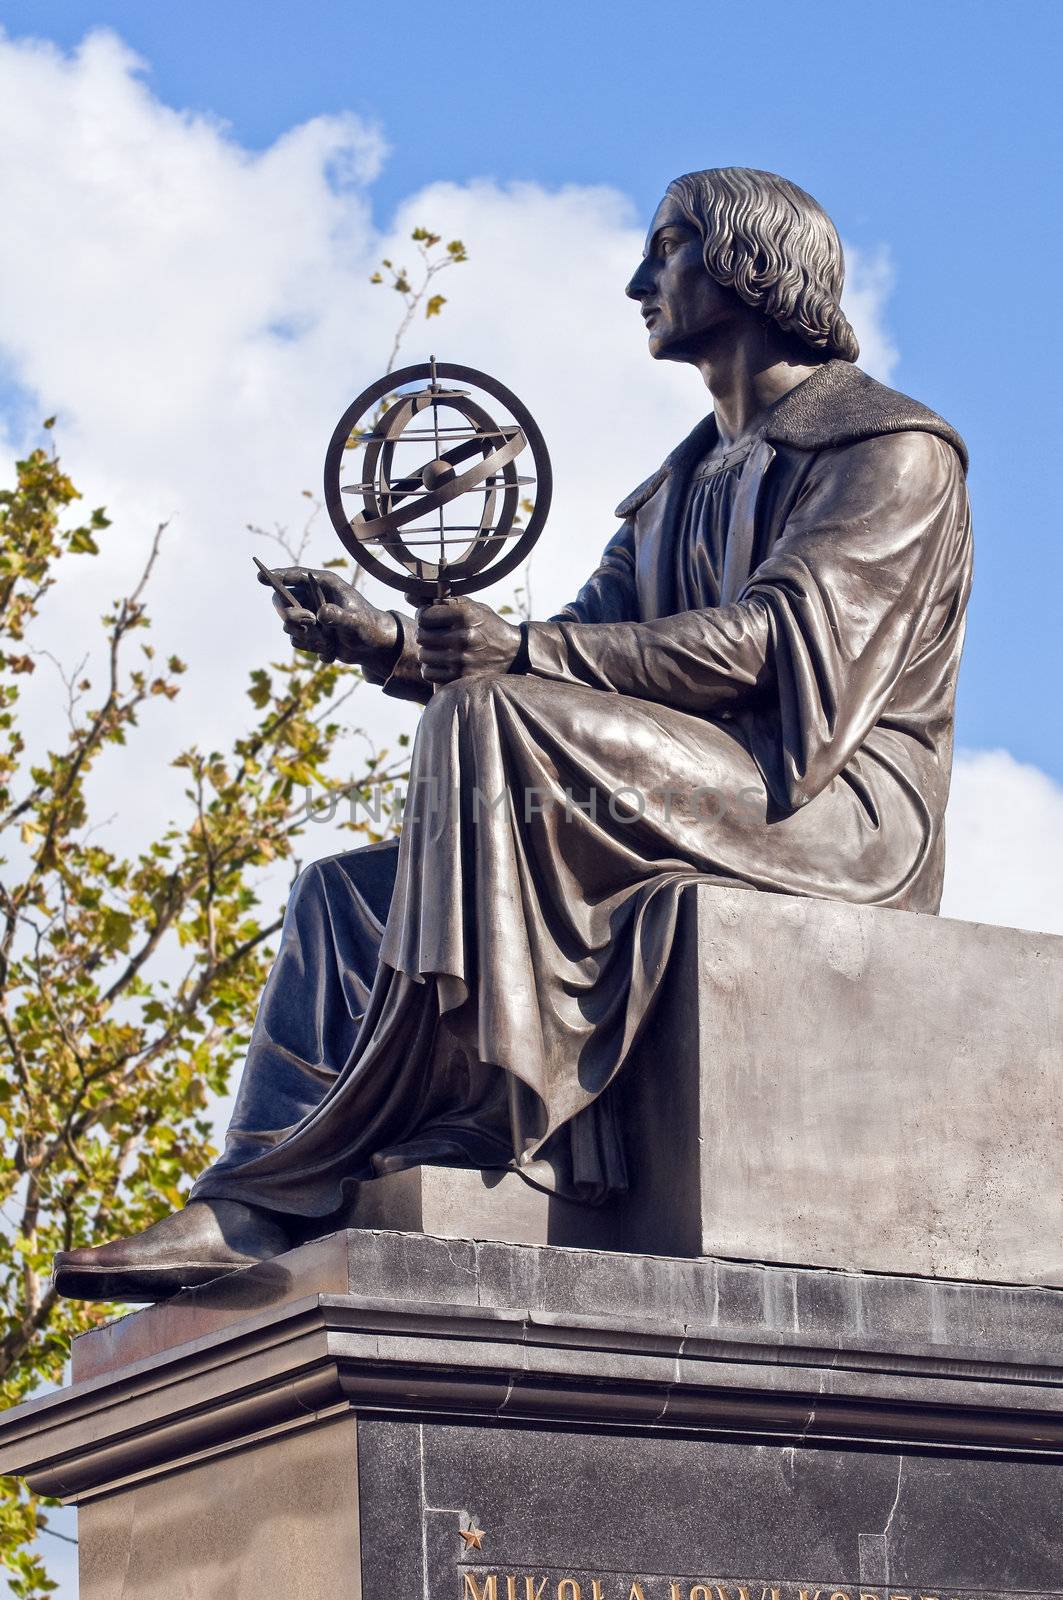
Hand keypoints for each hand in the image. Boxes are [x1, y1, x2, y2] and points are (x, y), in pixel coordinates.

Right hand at [257, 566, 397, 667]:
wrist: (373, 648)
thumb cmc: (368, 627)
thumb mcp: (355, 622)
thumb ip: (338, 617)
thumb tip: (320, 614)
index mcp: (325, 585)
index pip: (296, 575)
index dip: (278, 576)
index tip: (261, 576)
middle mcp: (314, 598)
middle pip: (284, 601)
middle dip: (291, 616)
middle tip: (308, 623)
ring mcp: (310, 615)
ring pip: (289, 625)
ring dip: (305, 636)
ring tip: (327, 641)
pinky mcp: (310, 631)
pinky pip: (297, 640)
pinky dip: (311, 648)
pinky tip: (330, 650)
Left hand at [415, 597, 521, 683]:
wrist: (513, 653)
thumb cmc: (487, 626)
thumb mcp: (470, 607)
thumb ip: (440, 599)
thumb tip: (408, 593)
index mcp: (465, 615)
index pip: (424, 615)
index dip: (423, 615)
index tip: (430, 618)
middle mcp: (464, 636)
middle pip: (421, 636)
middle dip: (425, 634)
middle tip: (434, 634)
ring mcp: (462, 659)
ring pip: (423, 656)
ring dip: (428, 653)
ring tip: (440, 649)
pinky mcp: (462, 677)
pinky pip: (429, 673)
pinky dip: (432, 669)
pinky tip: (442, 663)